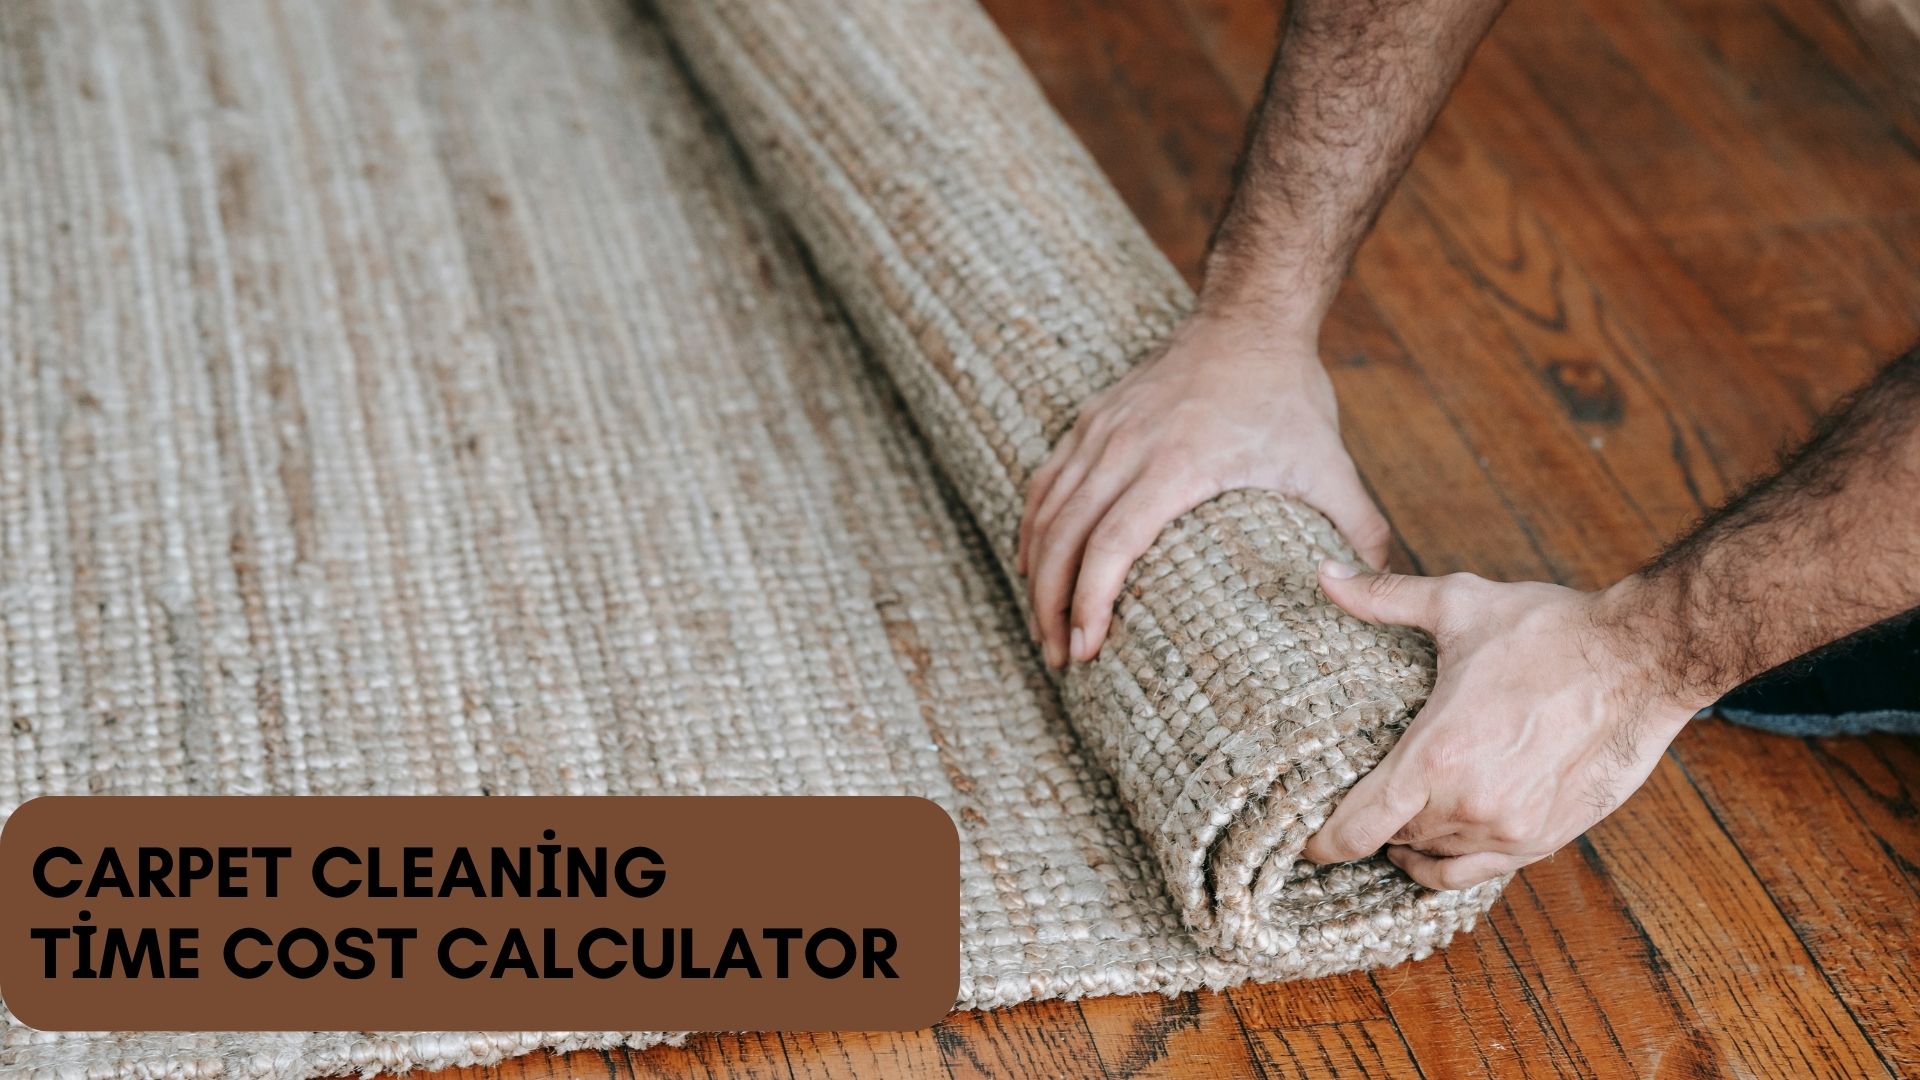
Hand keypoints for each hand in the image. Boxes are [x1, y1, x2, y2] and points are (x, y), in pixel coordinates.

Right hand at [1017, 313, 1390, 668]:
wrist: (1250, 316)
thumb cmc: (1288, 394)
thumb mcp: (1329, 462)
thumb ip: (1359, 528)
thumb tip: (1379, 590)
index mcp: (1177, 463)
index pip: (1112, 543)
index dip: (1090, 601)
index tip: (1088, 646)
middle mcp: (1125, 447)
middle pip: (1064, 536)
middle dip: (1052, 605)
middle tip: (1061, 657)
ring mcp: (1101, 431)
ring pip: (1046, 512)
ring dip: (1034, 574)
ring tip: (1043, 628)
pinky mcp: (1090, 421)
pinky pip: (1045, 483)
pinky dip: (1032, 529)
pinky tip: (1031, 564)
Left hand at [1301, 563, 1699, 889]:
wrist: (1641, 659)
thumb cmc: (1550, 631)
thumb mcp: (1459, 605)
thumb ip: (1385, 597)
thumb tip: (1325, 573)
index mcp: (1436, 756)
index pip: (1358, 827)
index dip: (1323, 842)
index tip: (1305, 842)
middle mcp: (1469, 805)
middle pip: (1394, 840)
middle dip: (1369, 828)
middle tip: (1350, 814)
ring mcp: (1511, 829)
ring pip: (1437, 857)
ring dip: (1412, 844)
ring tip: (1394, 826)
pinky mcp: (1547, 837)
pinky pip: (1482, 872)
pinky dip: (1452, 862)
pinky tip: (1439, 843)